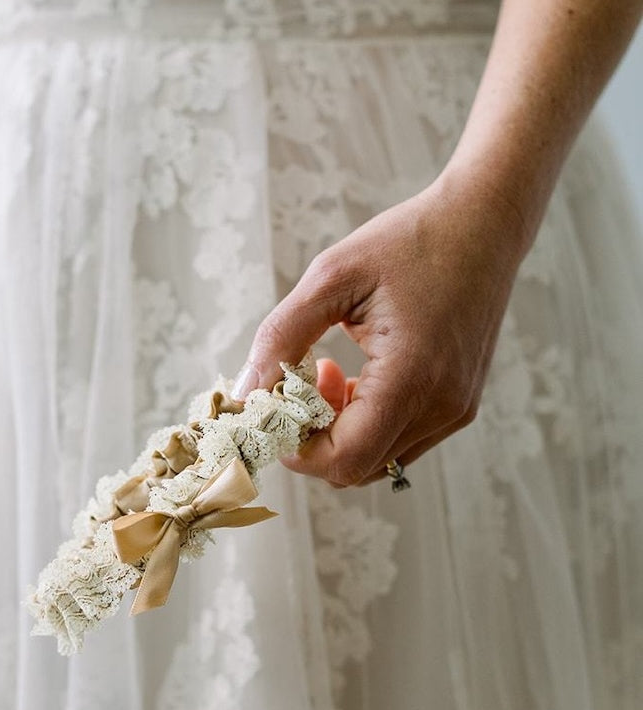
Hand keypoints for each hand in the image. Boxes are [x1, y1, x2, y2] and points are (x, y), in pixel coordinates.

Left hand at [233, 172, 526, 485]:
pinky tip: (355, 377)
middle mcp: (441, 407)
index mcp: (413, 378)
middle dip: (312, 438)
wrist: (484, 222)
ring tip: (327, 372)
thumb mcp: (331, 276)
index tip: (274, 408)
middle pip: (355, 468)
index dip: (297, 450)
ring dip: (337, 431)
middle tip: (300, 383)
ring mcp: (454, 411)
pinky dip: (364, 423)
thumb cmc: (408, 240)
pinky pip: (397, 441)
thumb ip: (281, 337)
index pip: (344, 458)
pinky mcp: (457, 405)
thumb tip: (244, 393)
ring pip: (375, 460)